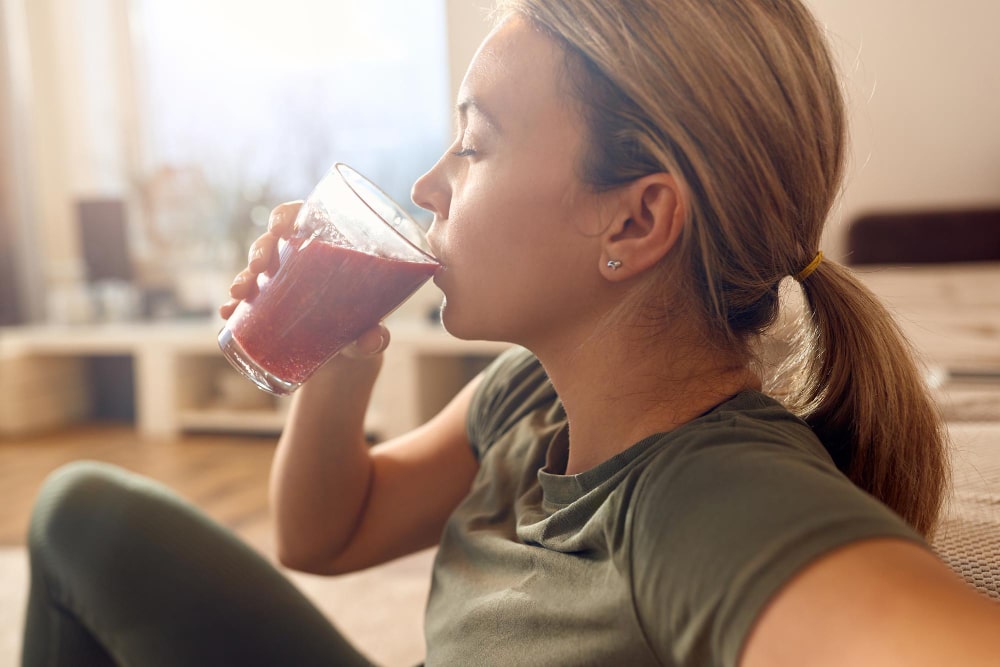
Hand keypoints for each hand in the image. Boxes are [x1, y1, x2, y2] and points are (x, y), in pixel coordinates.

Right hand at [218, 201, 390, 359]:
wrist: (348, 357)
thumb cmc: (363, 326)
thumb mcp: (370, 327)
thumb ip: (376, 335)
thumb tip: (374, 340)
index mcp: (329, 247)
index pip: (303, 216)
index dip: (286, 215)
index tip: (279, 227)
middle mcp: (302, 259)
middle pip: (274, 240)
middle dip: (260, 249)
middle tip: (258, 267)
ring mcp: (282, 281)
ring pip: (256, 268)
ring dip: (243, 276)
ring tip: (239, 294)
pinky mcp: (268, 305)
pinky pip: (247, 301)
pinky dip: (234, 307)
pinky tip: (227, 314)